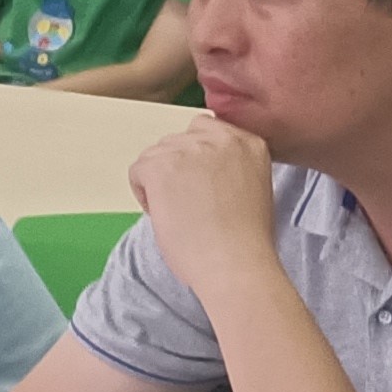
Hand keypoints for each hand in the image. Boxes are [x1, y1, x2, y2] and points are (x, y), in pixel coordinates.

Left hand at [128, 114, 283, 284]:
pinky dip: (144, 193)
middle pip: (179, 140)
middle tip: (189, 203)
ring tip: (180, 212)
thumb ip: (232, 167)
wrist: (236, 263)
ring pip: (157, 154)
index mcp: (250, 142)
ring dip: (160, 181)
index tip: (201, 184)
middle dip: (178, 169)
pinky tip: (166, 215)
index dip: (199, 158)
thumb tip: (200, 171)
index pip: (209, 128)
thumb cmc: (245, 241)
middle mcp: (222, 137)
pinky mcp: (162, 165)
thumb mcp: (253, 187)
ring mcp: (190, 149)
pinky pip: (138, 170)